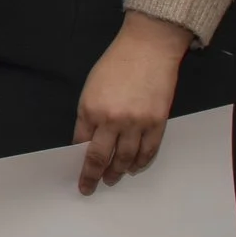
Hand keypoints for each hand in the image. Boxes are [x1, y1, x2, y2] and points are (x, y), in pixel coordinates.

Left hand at [72, 12, 189, 194]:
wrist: (148, 49)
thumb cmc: (115, 64)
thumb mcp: (91, 88)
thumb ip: (88, 115)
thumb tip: (87, 140)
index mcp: (90, 109)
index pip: (81, 144)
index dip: (78, 162)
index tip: (78, 175)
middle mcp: (112, 120)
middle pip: (100, 157)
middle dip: (93, 176)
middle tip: (90, 187)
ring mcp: (136, 123)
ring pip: (125, 158)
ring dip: (118, 172)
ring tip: (112, 179)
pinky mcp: (157, 123)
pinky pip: (148, 151)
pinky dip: (141, 162)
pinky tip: (135, 168)